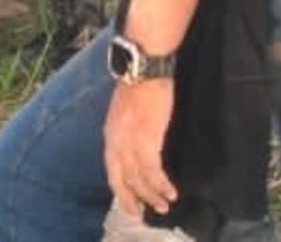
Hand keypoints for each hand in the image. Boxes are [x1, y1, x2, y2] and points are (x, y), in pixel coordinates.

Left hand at [106, 77, 177, 219]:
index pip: (112, 170)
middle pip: (121, 181)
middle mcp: (115, 144)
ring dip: (152, 196)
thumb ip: (127, 129)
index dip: (121, 189)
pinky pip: (153, 172)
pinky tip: (170, 192)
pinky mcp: (146, 141)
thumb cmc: (140, 82)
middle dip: (133, 200)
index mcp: (110, 136)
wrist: (144, 68)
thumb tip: (138, 140)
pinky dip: (161, 185)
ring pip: (139, 180)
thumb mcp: (124, 110)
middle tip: (143, 213)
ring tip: (164, 206)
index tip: (129, 201)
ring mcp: (129, 144)